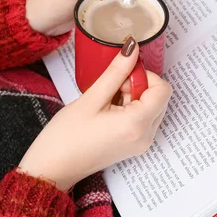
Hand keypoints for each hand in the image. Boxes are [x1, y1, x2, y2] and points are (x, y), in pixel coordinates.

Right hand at [19, 38, 171, 190]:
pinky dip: (131, 110)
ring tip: (106, 103)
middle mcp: (146, 137)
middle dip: (138, 87)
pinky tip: (108, 112)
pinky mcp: (135, 146)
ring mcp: (141, 144)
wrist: (54, 168)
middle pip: (159, 98)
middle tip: (111, 89)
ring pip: (152, 107)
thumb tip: (132, 48)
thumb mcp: (91, 98)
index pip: (163, 89)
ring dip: (134, 98)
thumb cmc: (67, 137)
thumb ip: (116, 72)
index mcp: (137, 124)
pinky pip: (144, 120)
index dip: (144, 76)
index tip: (122, 77)